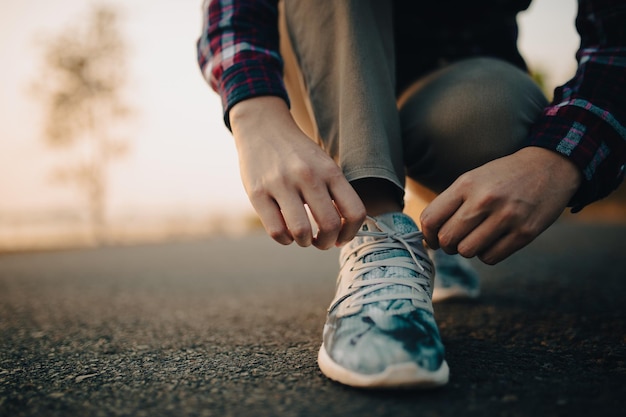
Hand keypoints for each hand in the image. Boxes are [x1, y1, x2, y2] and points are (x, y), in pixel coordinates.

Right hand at [230, 96, 365, 248]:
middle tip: (321, 241)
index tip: (342, 237)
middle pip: (330, 226)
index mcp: (330, 171)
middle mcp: (308, 176)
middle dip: (327, 242)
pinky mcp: (257, 193)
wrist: (263, 127)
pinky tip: (285, 232)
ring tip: (303, 237)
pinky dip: (284, 239)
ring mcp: (281, 184)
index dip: (351, 233)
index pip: (355, 211)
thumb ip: (335, 192)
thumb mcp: (324, 164)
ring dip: (305, 242)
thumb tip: (344, 230)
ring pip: (301, 232)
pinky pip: (276, 231)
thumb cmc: (298, 153)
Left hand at [420, 147, 581, 263]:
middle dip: (448, 245)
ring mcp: (506, 217)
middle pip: (447, 239)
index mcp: (466, 184)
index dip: (427, 235)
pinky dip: (487, 254)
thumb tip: (429, 236)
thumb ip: (451, 203)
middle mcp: (484, 200)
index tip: (433, 239)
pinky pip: (490, 258)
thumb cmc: (504, 176)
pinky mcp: (524, 233)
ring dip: (468, 250)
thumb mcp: (473, 178)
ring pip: (467, 251)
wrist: (550, 167)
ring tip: (477, 238)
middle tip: (457, 239)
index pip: (431, 218)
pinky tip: (493, 241)